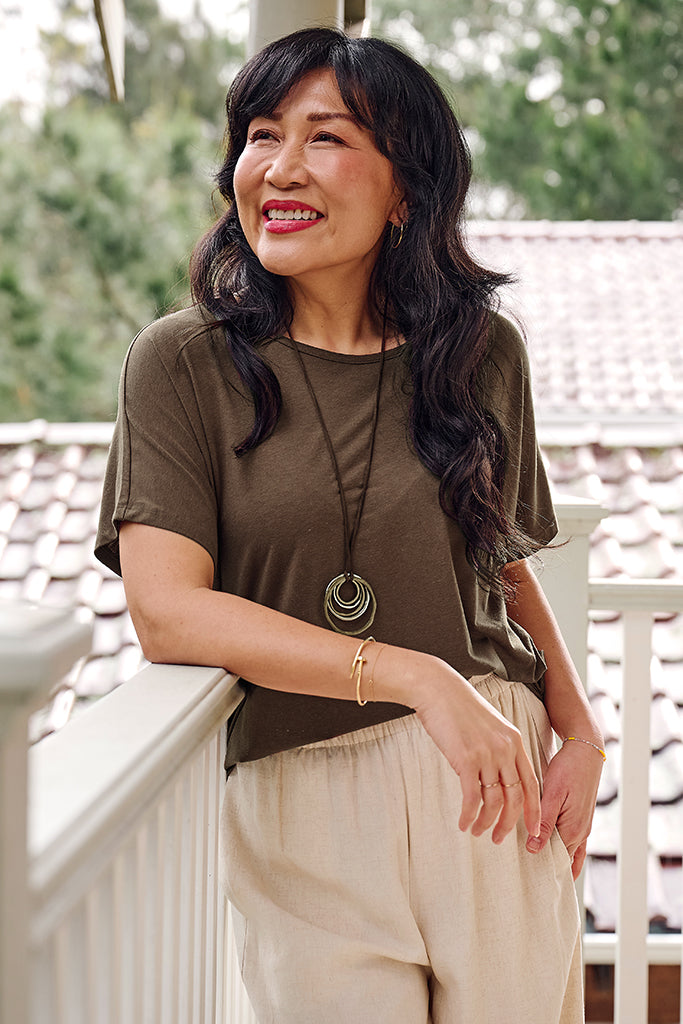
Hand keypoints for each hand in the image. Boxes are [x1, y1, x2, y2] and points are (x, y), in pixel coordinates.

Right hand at [413, 665, 541, 844]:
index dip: (534, 809)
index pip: (532, 783)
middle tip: (500, 839)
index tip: (533, 829)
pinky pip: (472, 797)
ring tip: (476, 831)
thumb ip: (498, 749)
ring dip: (486, 823)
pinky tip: (463, 823)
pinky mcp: (466, 759)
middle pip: (516, 797)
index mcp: (514, 741)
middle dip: (510, 823)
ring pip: (494, 801)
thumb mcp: (488, 726)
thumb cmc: (458, 707)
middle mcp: (505, 749)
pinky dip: (468, 815)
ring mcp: (487, 754)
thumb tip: (496, 777)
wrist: (437, 689)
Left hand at [526, 737, 602, 878]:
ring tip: (535, 870)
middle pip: (561, 859)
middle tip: (524, 880)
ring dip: (554, 859)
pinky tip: (552, 852)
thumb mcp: (552, 794)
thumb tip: (534, 849)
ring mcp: (582, 825)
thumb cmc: (568, 769)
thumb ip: (544, 822)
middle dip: (545, 867)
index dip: (540, 869)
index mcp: (572, 830)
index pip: (555, 860)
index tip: (523, 879)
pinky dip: (563, 850)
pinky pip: (573, 842)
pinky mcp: (580, 817)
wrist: (586, 752)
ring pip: (567, 851)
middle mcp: (580, 832)